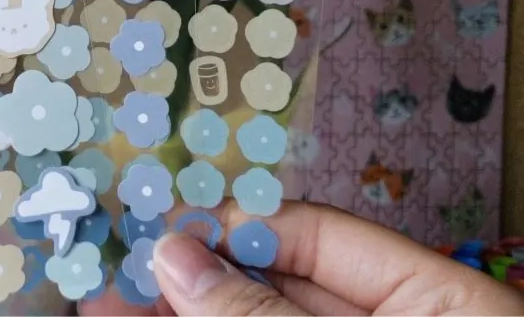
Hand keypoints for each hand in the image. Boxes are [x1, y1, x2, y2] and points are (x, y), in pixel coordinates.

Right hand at [82, 201, 523, 315]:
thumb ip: (265, 311)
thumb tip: (180, 257)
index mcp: (433, 298)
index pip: (314, 234)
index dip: (232, 226)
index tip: (164, 231)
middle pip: (269, 285)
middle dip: (187, 276)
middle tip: (115, 267)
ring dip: (175, 313)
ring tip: (101, 303)